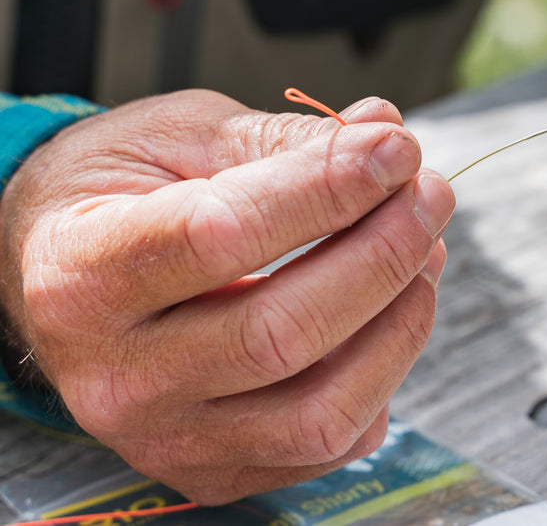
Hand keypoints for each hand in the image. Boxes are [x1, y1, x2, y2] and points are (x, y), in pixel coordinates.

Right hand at [0, 89, 452, 502]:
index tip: (394, 148)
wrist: (62, 273)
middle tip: (429, 193)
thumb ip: (283, 140)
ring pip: (318, 408)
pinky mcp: (217, 469)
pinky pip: (328, 444)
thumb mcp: (182, 135)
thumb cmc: (119, 193)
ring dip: (399, 321)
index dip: (326, 188)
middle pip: (281, 333)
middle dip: (383, 253)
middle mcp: (116, 375)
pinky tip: (392, 310)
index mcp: (84, 272)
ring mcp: (167, 436)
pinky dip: (384, 373)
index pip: (221, 235)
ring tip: (425, 249)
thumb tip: (385, 132)